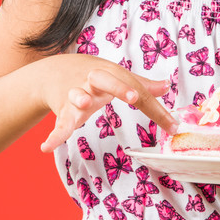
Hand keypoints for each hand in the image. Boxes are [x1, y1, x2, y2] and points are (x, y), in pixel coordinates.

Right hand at [39, 54, 178, 152]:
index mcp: (111, 74)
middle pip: (106, 80)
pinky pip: (58, 124)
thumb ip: (141, 85)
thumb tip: (166, 85)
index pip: (137, 91)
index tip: (172, 126)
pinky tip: (47, 147)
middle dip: (119, 86)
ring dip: (81, 98)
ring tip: (84, 105)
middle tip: (132, 95)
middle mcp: (93, 81)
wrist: (52, 72)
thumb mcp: (116, 76)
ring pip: (77, 95)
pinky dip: (53, 135)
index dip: (155, 108)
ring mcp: (75, 94)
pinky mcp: (62, 111)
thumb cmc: (91, 75)